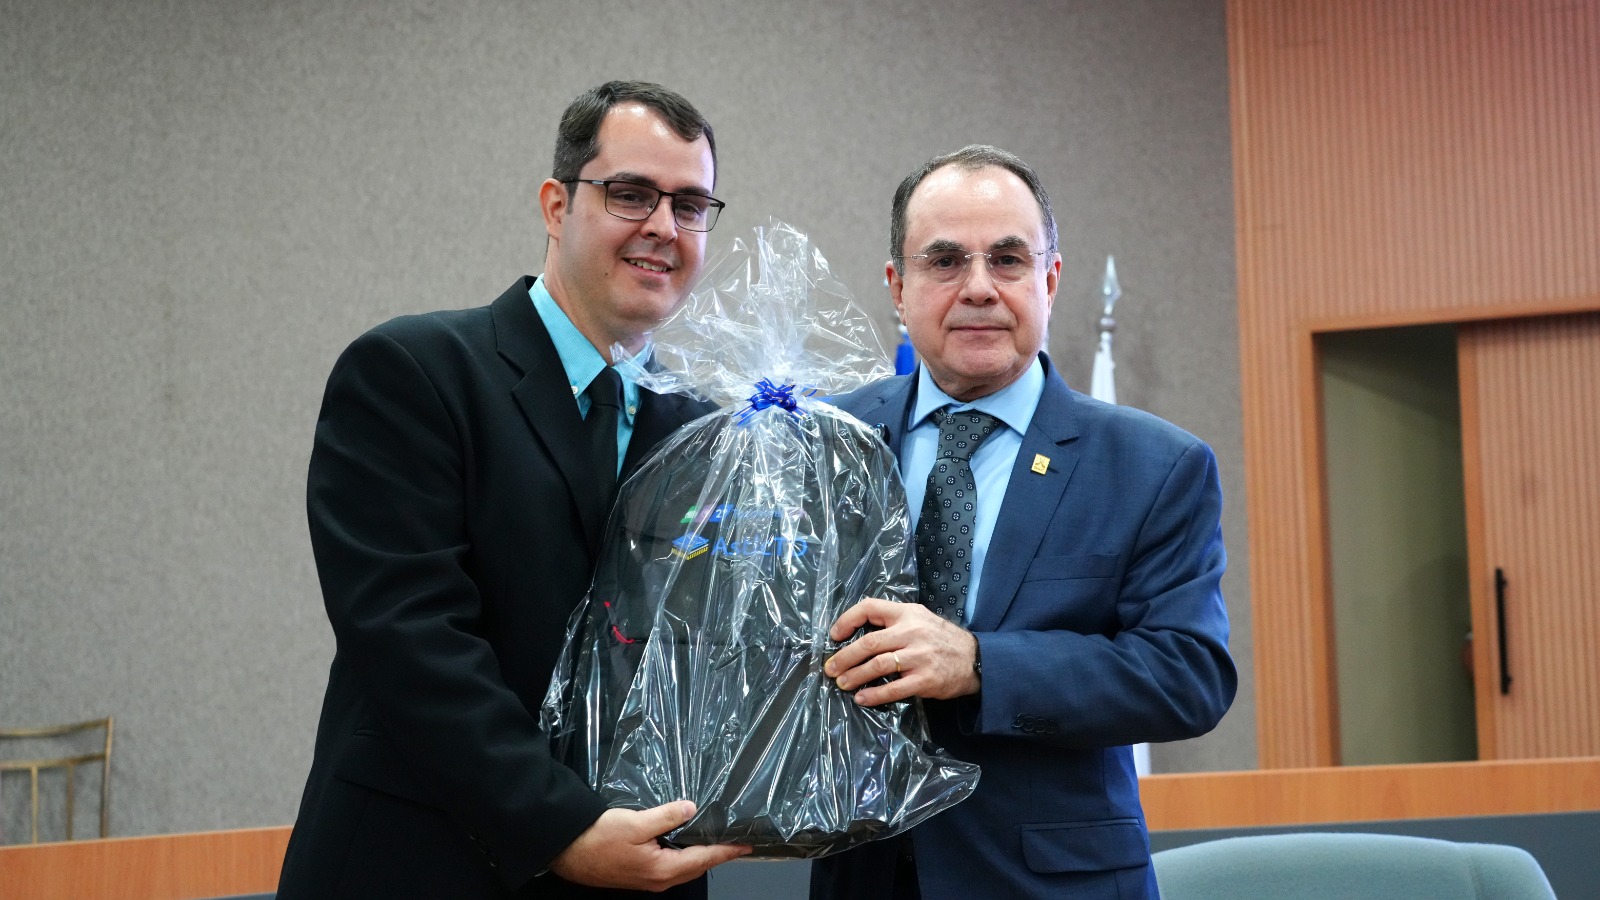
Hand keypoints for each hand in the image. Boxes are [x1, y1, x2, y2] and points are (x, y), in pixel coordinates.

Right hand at [549, 801, 750, 890]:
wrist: (567, 851)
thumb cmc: (598, 838)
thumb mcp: (635, 823)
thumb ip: (666, 816)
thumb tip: (691, 808)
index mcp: (663, 868)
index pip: (704, 858)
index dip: (726, 850)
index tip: (746, 845)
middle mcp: (659, 879)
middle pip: (698, 866)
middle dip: (718, 854)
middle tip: (737, 841)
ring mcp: (649, 879)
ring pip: (685, 868)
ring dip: (702, 855)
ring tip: (717, 841)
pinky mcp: (640, 874)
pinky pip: (672, 866)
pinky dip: (685, 856)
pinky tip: (686, 843)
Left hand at [823, 598, 979, 705]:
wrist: (975, 659)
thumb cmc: (941, 639)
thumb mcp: (920, 618)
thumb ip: (894, 621)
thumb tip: (857, 633)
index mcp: (907, 613)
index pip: (870, 608)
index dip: (847, 620)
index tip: (834, 635)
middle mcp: (912, 632)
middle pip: (869, 643)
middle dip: (844, 657)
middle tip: (830, 668)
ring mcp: (919, 656)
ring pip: (878, 665)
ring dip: (855, 676)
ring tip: (842, 684)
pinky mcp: (925, 679)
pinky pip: (893, 689)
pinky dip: (874, 695)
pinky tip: (862, 699)